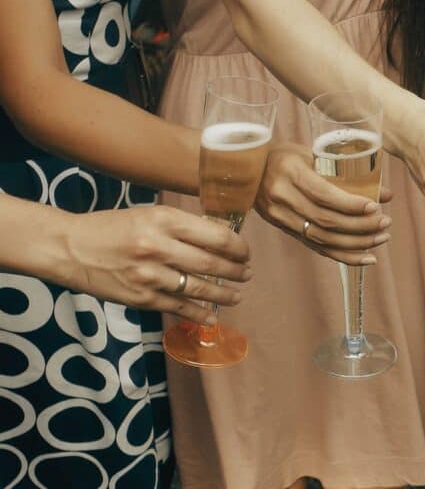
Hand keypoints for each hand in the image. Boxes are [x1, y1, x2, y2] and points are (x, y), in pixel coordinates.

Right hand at [58, 206, 251, 324]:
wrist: (69, 248)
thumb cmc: (112, 227)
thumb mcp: (149, 215)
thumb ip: (182, 226)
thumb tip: (220, 237)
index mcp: (163, 220)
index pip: (215, 236)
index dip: (238, 247)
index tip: (245, 252)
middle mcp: (158, 247)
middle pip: (211, 263)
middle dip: (236, 271)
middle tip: (248, 273)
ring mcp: (150, 275)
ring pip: (199, 288)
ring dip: (224, 293)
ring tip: (237, 295)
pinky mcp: (141, 298)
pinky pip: (179, 308)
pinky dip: (200, 314)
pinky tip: (213, 316)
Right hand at [255, 142, 392, 264]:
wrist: (247, 170)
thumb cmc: (284, 155)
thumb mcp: (310, 153)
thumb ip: (346, 172)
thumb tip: (385, 193)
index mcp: (290, 173)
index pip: (323, 194)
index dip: (350, 204)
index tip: (375, 207)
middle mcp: (283, 198)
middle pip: (325, 220)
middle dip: (360, 226)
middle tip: (385, 223)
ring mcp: (281, 217)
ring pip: (322, 238)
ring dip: (356, 243)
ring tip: (381, 238)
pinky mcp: (284, 230)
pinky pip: (316, 247)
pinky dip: (343, 255)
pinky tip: (365, 258)